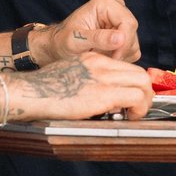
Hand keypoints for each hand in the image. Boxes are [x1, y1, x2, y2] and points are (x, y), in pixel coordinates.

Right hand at [6, 53, 153, 122]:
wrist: (30, 92)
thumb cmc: (43, 89)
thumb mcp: (69, 74)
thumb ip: (88, 80)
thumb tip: (103, 99)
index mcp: (93, 58)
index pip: (126, 67)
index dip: (133, 84)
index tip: (130, 98)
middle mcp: (101, 64)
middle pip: (140, 73)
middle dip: (145, 92)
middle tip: (138, 108)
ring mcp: (104, 77)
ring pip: (142, 83)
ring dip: (144, 101)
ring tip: (135, 113)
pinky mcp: (104, 93)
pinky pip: (136, 97)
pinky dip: (139, 108)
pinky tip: (129, 116)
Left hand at [34, 0, 141, 64]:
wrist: (58, 46)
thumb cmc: (63, 41)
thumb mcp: (76, 41)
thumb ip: (98, 39)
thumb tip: (121, 38)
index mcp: (105, 2)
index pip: (128, 23)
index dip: (124, 43)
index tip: (113, 58)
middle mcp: (116, 6)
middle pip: (132, 33)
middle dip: (119, 50)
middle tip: (101, 58)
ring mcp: (121, 19)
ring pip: (133, 43)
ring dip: (118, 54)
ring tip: (98, 55)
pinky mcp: (124, 31)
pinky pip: (131, 49)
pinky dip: (119, 57)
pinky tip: (103, 55)